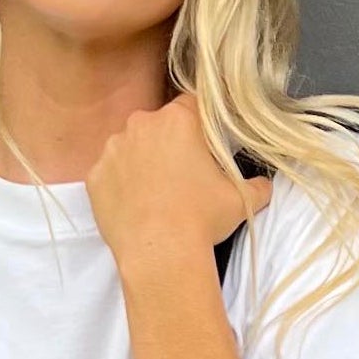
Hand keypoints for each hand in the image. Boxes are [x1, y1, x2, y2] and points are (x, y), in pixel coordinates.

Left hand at [85, 92, 271, 270]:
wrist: (160, 254)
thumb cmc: (202, 220)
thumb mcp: (241, 200)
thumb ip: (255, 185)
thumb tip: (263, 186)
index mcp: (178, 120)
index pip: (191, 105)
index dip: (198, 124)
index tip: (203, 144)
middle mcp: (141, 125)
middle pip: (157, 125)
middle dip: (168, 143)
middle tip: (181, 175)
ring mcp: (113, 150)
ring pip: (130, 147)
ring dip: (141, 162)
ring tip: (156, 194)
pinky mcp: (95, 177)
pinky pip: (109, 174)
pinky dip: (119, 185)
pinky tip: (135, 207)